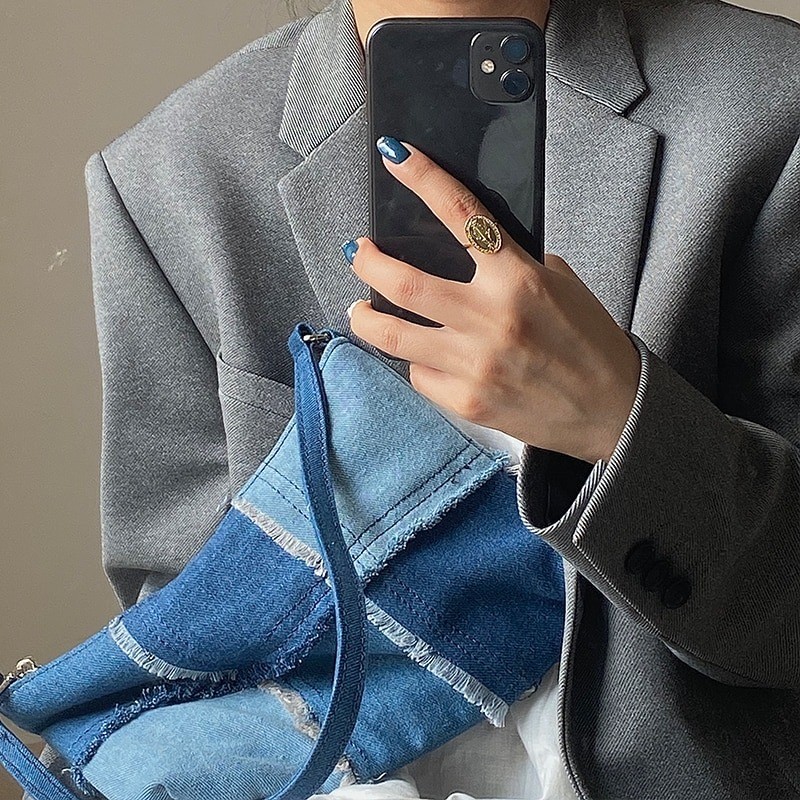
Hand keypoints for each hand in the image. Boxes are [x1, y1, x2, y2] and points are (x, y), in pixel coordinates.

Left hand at [344, 137, 640, 463]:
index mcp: (519, 280)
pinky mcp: (467, 402)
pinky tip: (419, 356)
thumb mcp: (562, 286)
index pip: (460, 214)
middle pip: (405, 283)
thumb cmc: (590, 343)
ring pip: (394, 336)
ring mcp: (475, 364)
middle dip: (368, 262)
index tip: (395, 157)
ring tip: (359, 310)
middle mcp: (491, 319)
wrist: (613, 410)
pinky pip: (420, 376)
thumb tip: (469, 252)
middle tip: (359, 254)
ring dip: (365, 318)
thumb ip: (513, 266)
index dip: (422, 178)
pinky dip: (414, 362)